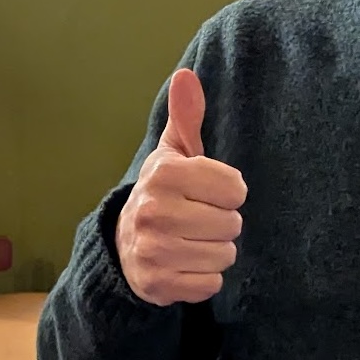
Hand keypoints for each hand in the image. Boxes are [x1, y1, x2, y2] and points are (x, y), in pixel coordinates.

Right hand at [115, 69, 246, 305]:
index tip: (206, 193)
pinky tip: (184, 265)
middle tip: (196, 220)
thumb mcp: (173, 154)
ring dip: (214, 252)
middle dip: (222, 224)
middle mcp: (155, 211)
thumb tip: (186, 75)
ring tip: (190, 241)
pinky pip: (210, 284)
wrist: (124, 246)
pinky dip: (203, 278)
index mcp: (164, 174)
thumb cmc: (164, 194)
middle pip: (232, 225)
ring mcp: (153, 251)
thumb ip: (186, 116)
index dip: (228, 193)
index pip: (236, 189)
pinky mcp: (158, 285)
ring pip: (224, 256)